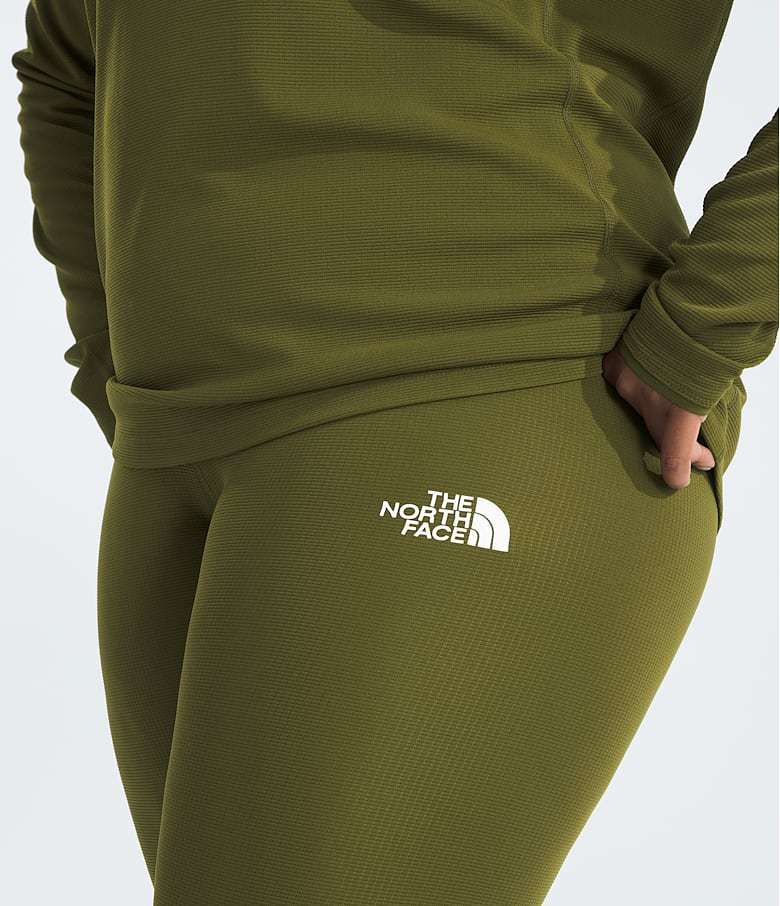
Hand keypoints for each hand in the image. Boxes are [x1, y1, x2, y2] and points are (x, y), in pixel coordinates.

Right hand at [602, 348, 715, 488]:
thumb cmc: (717, 339)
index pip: (675, 449)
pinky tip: (641, 384)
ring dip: (655, 412)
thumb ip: (703, 405)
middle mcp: (651, 399)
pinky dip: (633, 387)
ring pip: (638, 408)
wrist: (694, 300)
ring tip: (672, 409)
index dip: (678, 468)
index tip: (679, 481)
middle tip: (700, 456)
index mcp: (681, 408)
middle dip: (681, 447)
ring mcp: (629, 381)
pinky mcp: (615, 364)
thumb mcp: (720, 381)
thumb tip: (697, 420)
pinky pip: (620, 384)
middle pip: (658, 432)